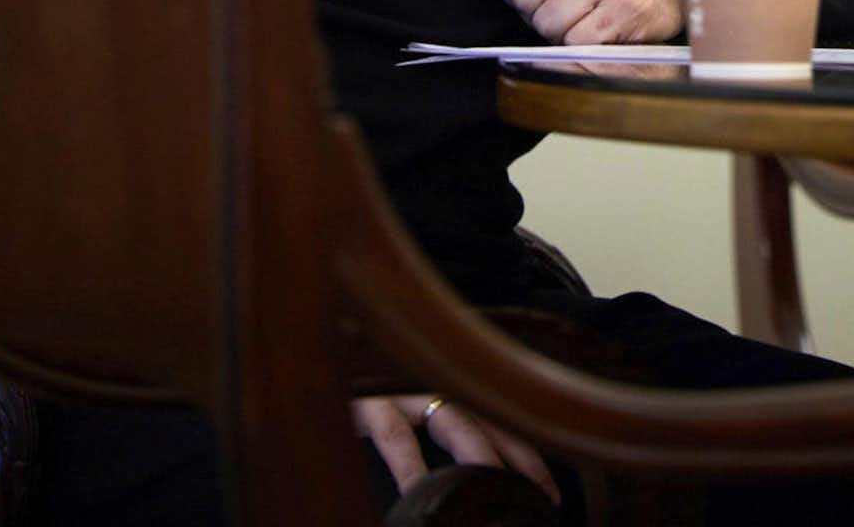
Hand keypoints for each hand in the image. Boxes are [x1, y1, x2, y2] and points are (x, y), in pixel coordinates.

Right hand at [352, 394, 559, 505]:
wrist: (302, 354)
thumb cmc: (352, 402)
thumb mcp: (400, 422)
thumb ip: (430, 445)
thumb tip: (462, 493)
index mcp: (444, 390)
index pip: (500, 419)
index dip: (528, 456)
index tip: (551, 496)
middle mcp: (431, 381)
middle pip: (490, 416)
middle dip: (517, 459)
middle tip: (534, 499)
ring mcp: (402, 385)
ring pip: (453, 418)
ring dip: (477, 459)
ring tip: (489, 497)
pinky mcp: (366, 395)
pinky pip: (396, 432)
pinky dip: (411, 465)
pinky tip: (418, 493)